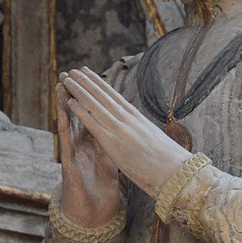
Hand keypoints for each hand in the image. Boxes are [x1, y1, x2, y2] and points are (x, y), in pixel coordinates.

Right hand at [57, 76, 120, 228]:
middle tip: (71, 73)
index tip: (91, 75)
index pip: (91, 112)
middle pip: (76, 113)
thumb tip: (124, 123)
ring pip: (67, 124)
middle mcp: (81, 142)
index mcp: (93, 138)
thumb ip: (113, 138)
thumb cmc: (100, 182)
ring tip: (62, 86)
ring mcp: (73, 152)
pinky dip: (64, 129)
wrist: (93, 210)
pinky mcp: (69, 165)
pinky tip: (62, 116)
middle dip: (74, 94)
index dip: (91, 95)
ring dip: (63, 105)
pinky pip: (66, 145)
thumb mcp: (112, 155)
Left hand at [64, 67, 187, 199]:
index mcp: (137, 117)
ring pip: (94, 104)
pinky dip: (80, 111)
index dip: (99, 84)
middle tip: (73, 71)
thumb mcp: (153, 138)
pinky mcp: (114, 143)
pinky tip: (69, 102)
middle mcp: (128, 119)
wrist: (176, 172)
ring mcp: (120, 129)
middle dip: (86, 82)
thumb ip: (141, 130)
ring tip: (66, 79)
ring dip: (79, 91)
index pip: (114, 96)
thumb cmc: (168, 160)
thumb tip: (138, 128)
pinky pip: (93, 123)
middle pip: (102, 95)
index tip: (88, 73)